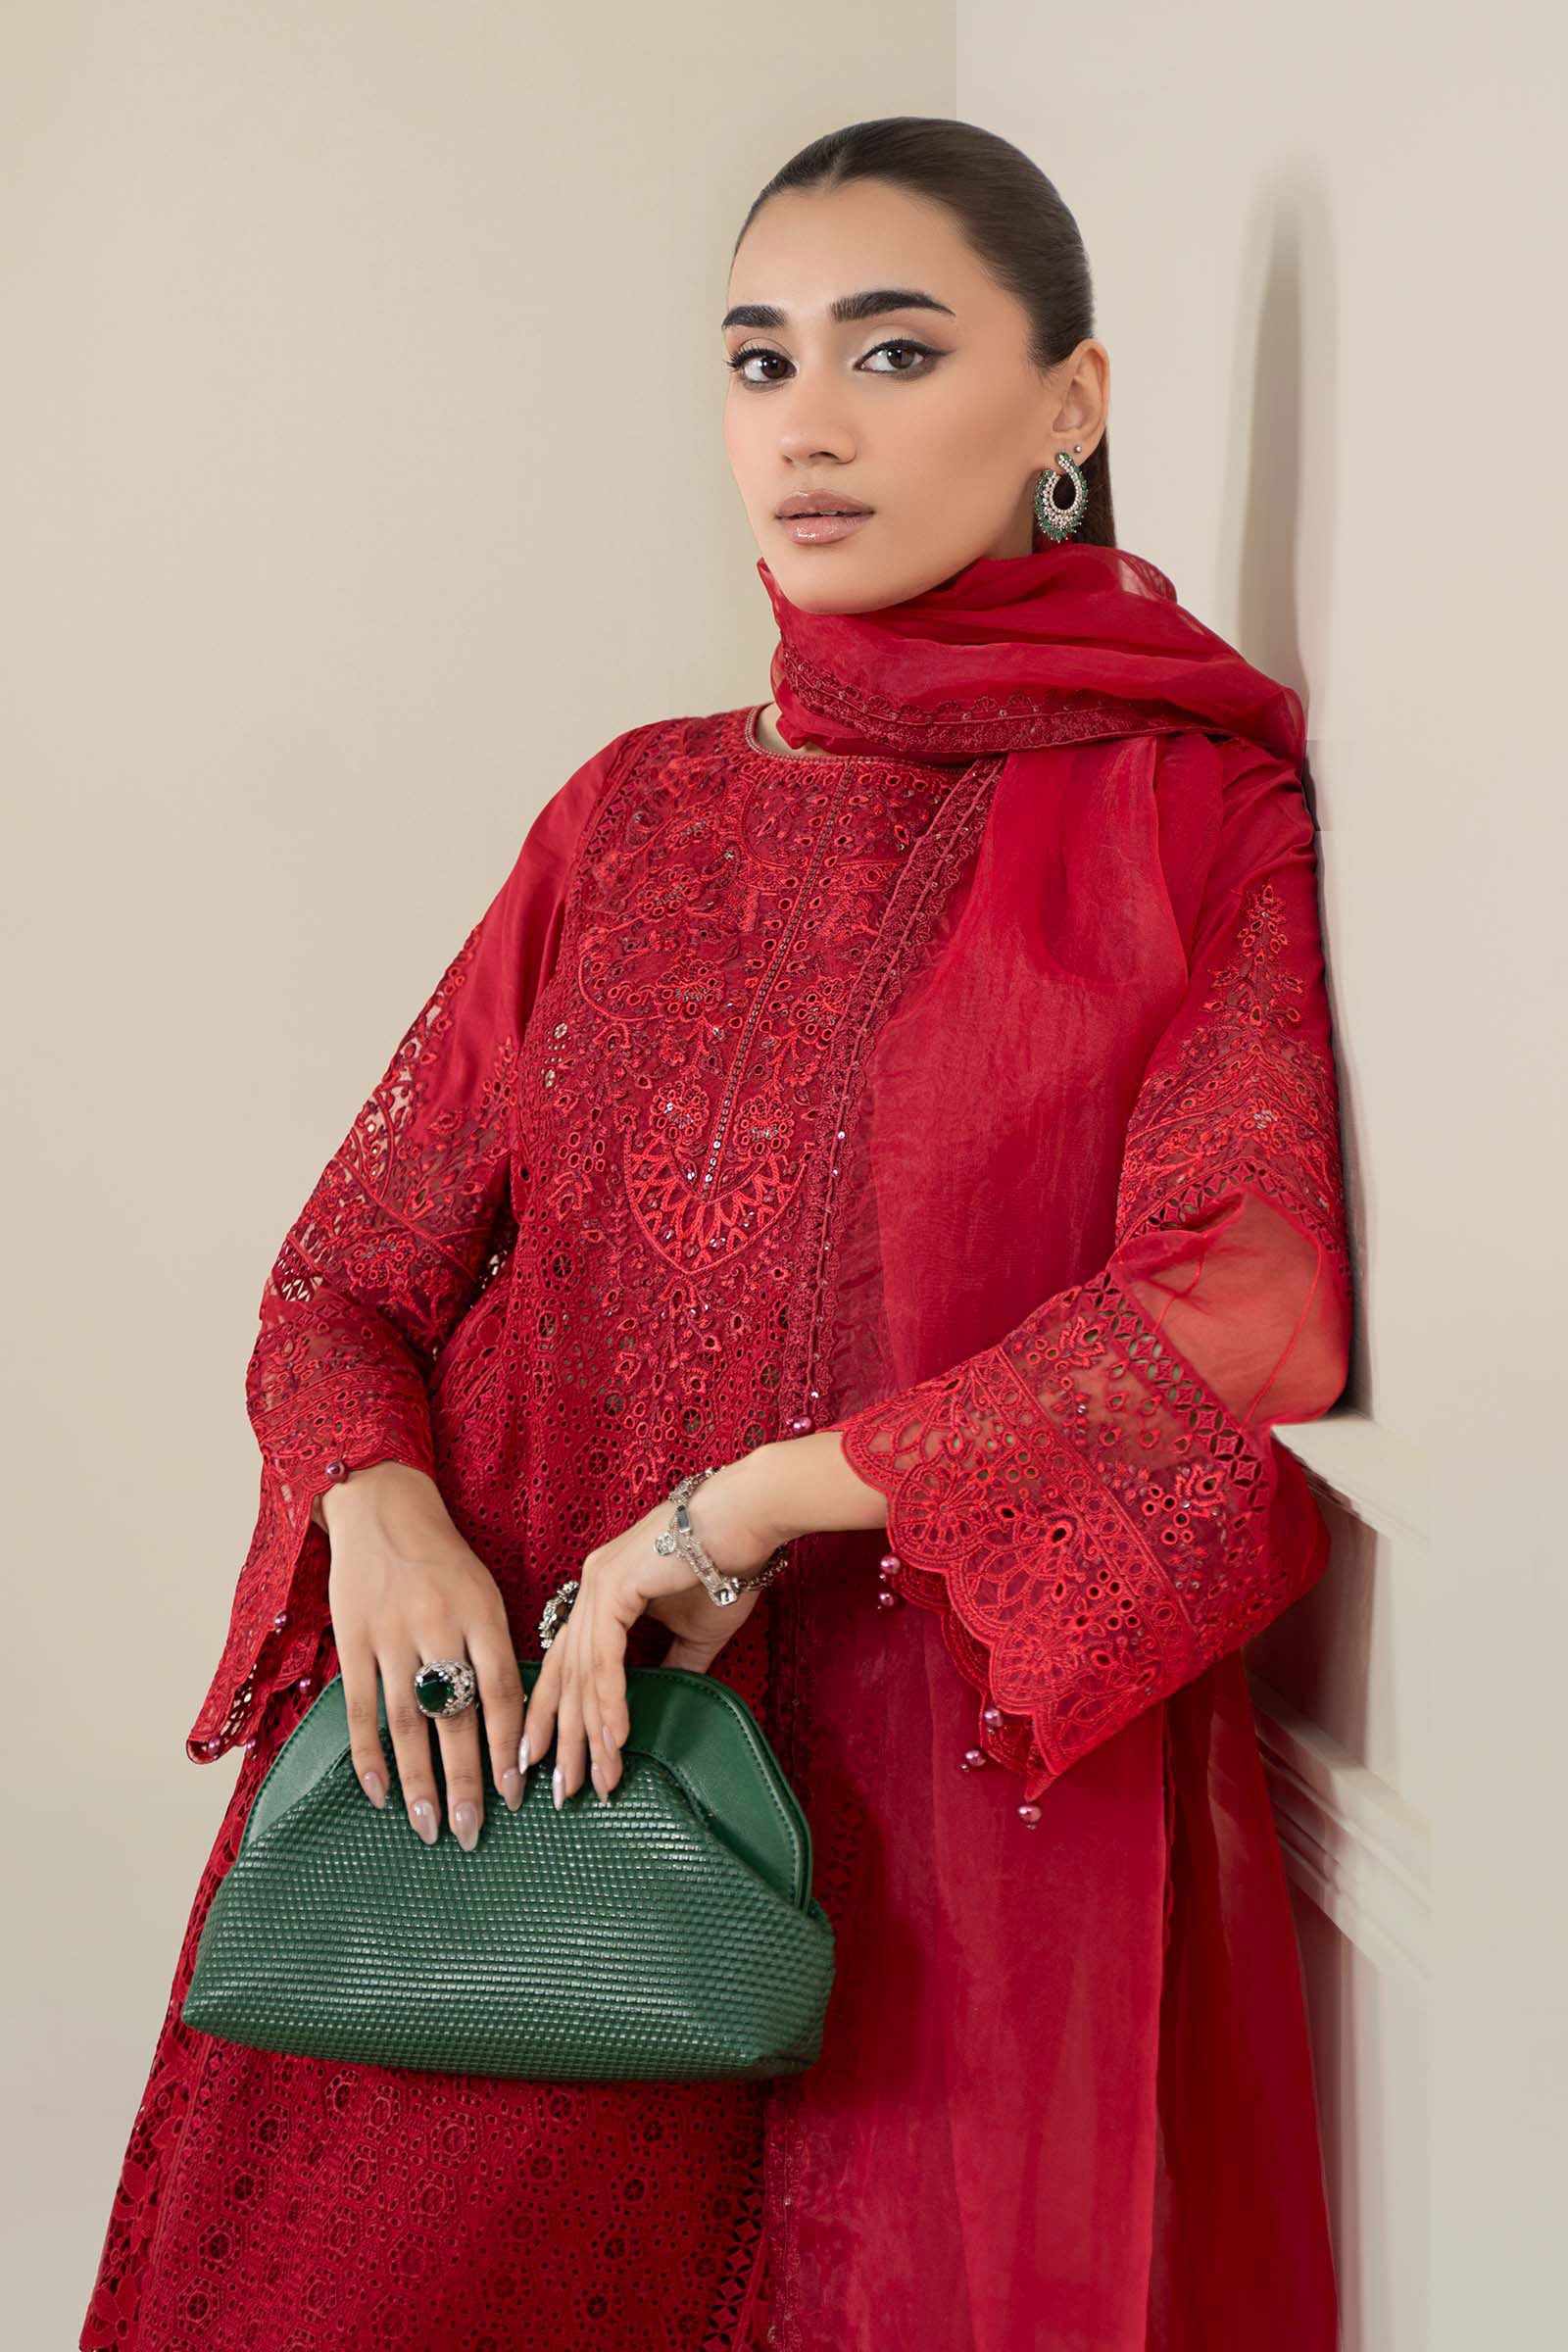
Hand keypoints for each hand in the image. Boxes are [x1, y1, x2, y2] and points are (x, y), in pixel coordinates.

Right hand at [320, 1461, 527, 1849]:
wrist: (382, 1507)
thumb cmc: (442, 1558)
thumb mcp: (483, 1591)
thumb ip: (493, 1650)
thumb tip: (508, 1725)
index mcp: (481, 1613)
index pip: (503, 1692)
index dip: (509, 1747)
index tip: (517, 1793)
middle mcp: (438, 1626)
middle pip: (457, 1716)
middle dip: (466, 1781)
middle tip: (473, 1832)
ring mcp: (392, 1635)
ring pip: (408, 1722)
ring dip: (419, 1780)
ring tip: (428, 1828)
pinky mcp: (353, 1640)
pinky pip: (361, 1708)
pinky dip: (369, 1755)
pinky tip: (380, 1793)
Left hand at [521, 1452, 787, 1810]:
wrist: (746, 1520)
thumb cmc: (725, 1566)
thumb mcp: (693, 1633)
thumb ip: (669, 1667)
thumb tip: (657, 1706)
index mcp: (602, 1594)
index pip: (568, 1664)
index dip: (556, 1715)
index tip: (548, 1763)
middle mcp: (590, 1588)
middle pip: (565, 1676)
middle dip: (561, 1739)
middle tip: (560, 1791)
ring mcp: (598, 1584)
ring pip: (583, 1673)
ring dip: (589, 1733)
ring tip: (594, 1779)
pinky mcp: (615, 1586)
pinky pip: (607, 1657)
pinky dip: (610, 1701)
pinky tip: (613, 1739)